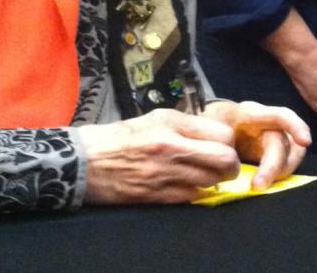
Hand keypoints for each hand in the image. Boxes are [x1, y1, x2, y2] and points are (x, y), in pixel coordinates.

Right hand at [76, 109, 241, 204]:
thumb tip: (216, 135)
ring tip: (208, 176)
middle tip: (228, 166)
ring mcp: (164, 174)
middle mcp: (172, 148)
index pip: (223, 134)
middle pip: (225, 160)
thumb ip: (188, 125)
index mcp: (173, 124)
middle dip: (232, 165)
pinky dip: (196, 193)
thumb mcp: (156, 118)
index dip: (230, 142)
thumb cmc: (120, 137)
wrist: (84, 161)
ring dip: (215, 181)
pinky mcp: (155, 196)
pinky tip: (189, 186)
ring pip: (211, 182)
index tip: (225, 145)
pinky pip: (191, 197)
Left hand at [204, 100, 310, 188]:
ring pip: (291, 155)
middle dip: (276, 165)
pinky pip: (284, 164)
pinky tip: (263, 183)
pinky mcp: (271, 154)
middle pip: (286, 143)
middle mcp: (267, 125)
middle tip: (258, 186)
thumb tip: (225, 163)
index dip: (296, 125)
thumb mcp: (205, 127)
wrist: (206, 123)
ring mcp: (271, 139)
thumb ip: (215, 142)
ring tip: (260, 185)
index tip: (305, 142)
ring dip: (281, 172)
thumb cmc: (207, 123)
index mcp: (250, 114)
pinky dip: (278, 176)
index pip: (280, 115)